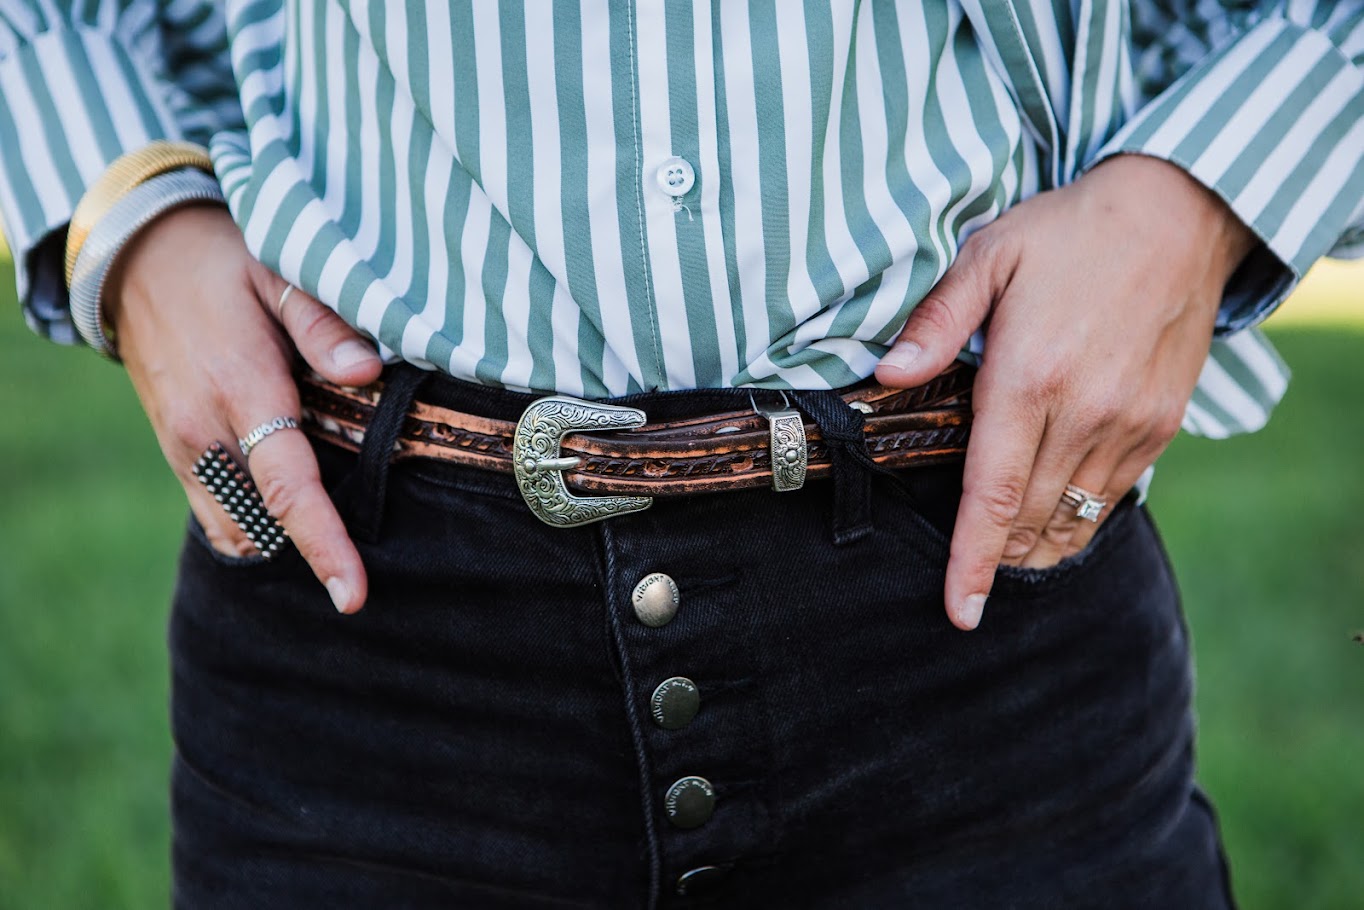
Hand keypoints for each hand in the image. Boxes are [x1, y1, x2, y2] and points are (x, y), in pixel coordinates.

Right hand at [105, 204, 382, 612]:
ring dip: (281, 541)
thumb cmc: (222, 262)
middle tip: (364, 564)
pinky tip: (292, 510)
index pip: (287, 487)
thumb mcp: (277, 272)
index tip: (353, 596)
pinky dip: (254, 525)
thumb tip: (367, 373)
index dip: (324, 545)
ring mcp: (183, 447)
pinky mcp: (175, 451)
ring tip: (332, 538)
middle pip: (264, 523)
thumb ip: (323, 325)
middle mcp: (204, 431)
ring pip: (237, 528)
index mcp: (240, 390)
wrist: (137, 257)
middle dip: (312, 551)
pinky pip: (216, 512)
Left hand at [874, 155, 1255, 630]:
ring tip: (1008, 555)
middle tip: (969, 572)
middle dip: (996, 556)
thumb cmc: (1070, 232)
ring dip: (1037, 545)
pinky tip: (1057, 516)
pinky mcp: (1162, 424)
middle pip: (1031, 520)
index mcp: (1029, 379)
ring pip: (1076, 518)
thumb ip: (935, 323)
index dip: (972, 562)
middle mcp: (1084, 413)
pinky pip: (1116, 496)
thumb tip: (886, 376)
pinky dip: (1081, 519)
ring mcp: (1131, 423)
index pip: (994, 497)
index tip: (959, 611)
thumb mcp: (988, 256)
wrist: (1181, 213)